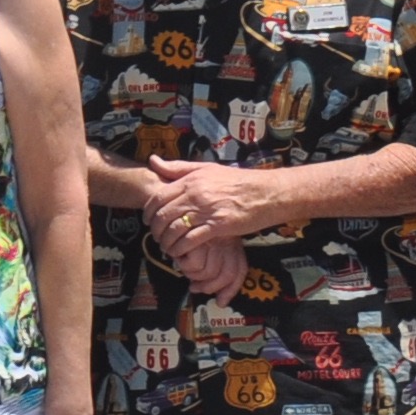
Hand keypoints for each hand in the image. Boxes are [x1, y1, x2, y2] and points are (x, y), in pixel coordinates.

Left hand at [141, 157, 283, 261]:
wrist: (267, 193)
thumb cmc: (238, 181)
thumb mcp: (207, 169)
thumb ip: (178, 168)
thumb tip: (152, 161)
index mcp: (191, 180)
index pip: (158, 198)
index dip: (148, 213)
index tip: (148, 221)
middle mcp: (196, 194)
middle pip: (163, 216)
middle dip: (155, 231)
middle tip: (156, 238)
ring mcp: (207, 210)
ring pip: (174, 230)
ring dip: (166, 242)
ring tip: (167, 247)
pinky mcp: (218, 226)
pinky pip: (191, 240)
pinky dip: (181, 249)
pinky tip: (180, 253)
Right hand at [167, 235, 249, 302]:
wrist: (175, 206)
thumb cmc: (188, 230)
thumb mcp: (207, 247)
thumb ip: (215, 268)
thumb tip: (220, 303)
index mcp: (232, 243)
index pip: (239, 271)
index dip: (231, 290)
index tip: (220, 302)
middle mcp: (226, 242)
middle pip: (225, 276)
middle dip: (208, 287)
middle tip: (194, 287)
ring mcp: (213, 241)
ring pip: (207, 273)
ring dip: (192, 274)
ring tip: (184, 265)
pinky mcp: (199, 240)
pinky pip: (193, 266)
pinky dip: (183, 264)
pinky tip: (178, 256)